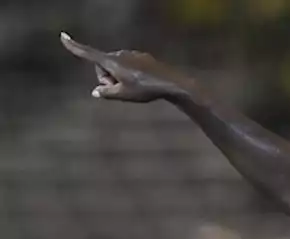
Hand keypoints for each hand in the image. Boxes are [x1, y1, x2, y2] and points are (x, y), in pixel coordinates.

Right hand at [60, 33, 193, 102]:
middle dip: (107, 78)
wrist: (171, 83)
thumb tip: (96, 92)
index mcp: (112, 62)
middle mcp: (119, 54)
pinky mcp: (140, 57)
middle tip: (121, 89)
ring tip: (134, 87)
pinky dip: (129, 74)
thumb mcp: (123, 94)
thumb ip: (106, 93)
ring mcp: (131, 54)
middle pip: (103, 66)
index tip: (63, 36)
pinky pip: (127, 66)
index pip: (88, 54)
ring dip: (119, 77)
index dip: (74, 46)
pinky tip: (142, 83)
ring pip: (116, 67)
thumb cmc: (145, 89)